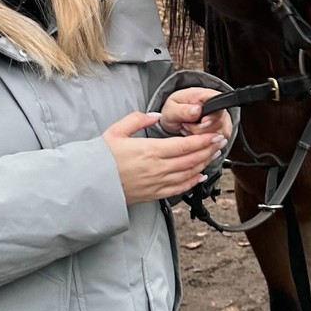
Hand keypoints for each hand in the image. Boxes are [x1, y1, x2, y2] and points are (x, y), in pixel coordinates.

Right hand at [102, 111, 227, 204]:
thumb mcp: (116, 131)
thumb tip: (154, 116)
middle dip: (209, 150)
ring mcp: (157, 182)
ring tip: (214, 155)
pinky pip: (179, 188)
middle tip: (220, 142)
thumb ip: (137, 120)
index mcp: (150, 150)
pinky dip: (193, 182)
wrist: (90, 184)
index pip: (186, 145)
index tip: (215, 135)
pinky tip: (200, 176)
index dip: (204, 140)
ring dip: (204, 164)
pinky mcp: (154, 194)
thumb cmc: (101, 158)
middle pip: (192, 159)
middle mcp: (158, 168)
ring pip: (189, 173)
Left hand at [158, 87, 231, 142]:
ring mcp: (223, 121)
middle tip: (186, 125)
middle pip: (218, 124)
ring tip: (189, 129)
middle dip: (199, 130)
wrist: (175, 119)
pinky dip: (205, 143)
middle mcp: (219, 107)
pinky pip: (218, 142)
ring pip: (218, 135)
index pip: (219, 105)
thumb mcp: (171, 108)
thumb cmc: (175, 110)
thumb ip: (183, 110)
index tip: (201, 122)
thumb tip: (197, 110)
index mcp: (207, 95)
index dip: (211, 117)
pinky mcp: (223, 132)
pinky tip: (195, 135)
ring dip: (200, 137)